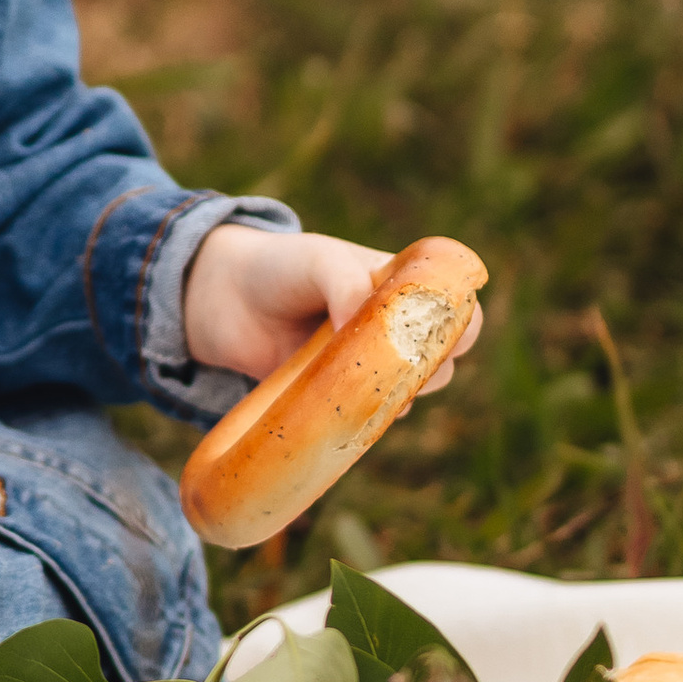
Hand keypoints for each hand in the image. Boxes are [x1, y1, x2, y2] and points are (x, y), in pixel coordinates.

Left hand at [183, 223, 482, 391]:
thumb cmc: (281, 267)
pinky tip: (347, 414)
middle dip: (429, 368)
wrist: (220, 298)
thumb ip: (348, 283)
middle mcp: (393, 328)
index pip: (459, 308)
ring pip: (409, 394)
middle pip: (443, 360)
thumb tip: (369, 329)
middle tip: (390, 362)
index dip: (462, 326)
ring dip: (397, 397)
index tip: (434, 335)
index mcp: (403, 286)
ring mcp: (366, 365)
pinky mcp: (338, 398)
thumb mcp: (319, 260)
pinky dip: (367, 421)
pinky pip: (369, 418)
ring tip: (359, 383)